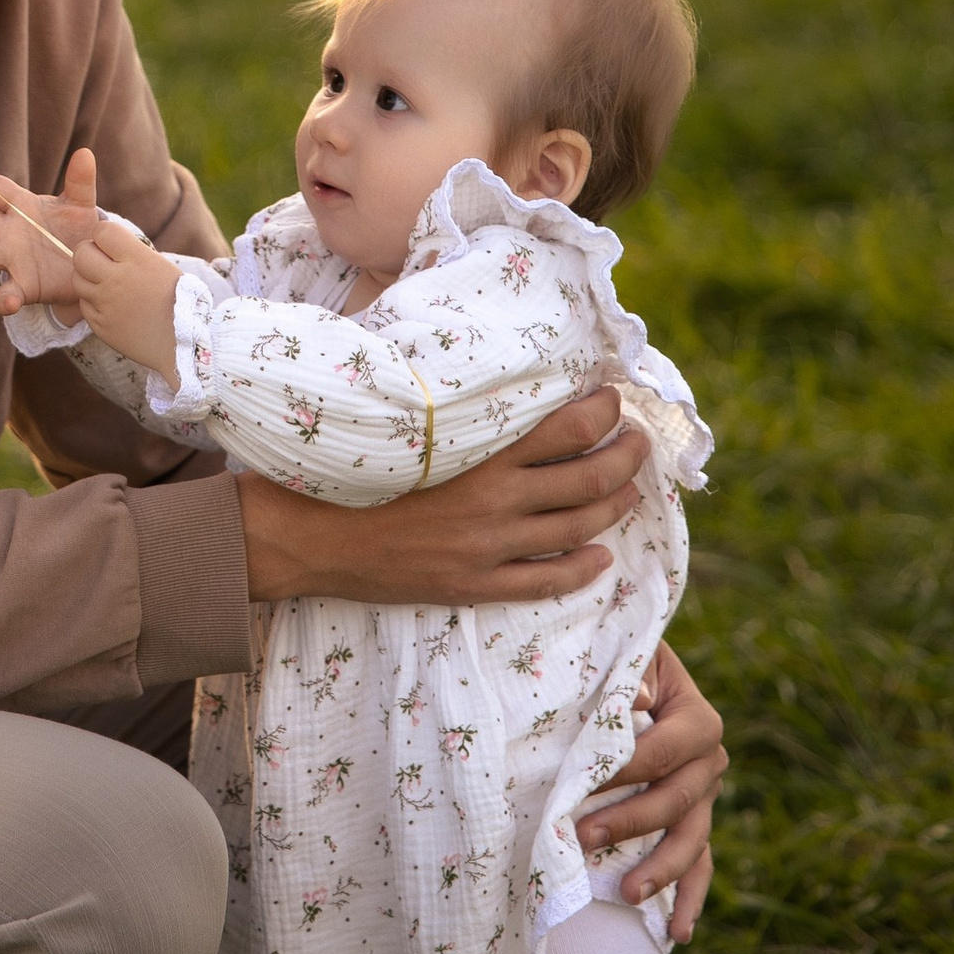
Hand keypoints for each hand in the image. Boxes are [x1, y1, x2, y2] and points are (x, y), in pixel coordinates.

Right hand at [0, 147, 100, 320]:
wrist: (91, 268)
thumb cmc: (77, 231)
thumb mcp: (80, 206)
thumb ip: (80, 182)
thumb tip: (85, 153)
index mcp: (20, 207)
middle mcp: (8, 232)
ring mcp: (11, 260)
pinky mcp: (22, 287)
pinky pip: (7, 294)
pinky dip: (4, 299)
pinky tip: (8, 301)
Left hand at [63, 212, 181, 380]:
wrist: (185, 343)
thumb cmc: (179, 300)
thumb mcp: (161, 265)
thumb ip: (131, 252)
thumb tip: (106, 241)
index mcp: (137, 260)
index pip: (102, 231)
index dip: (104, 234)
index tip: (111, 243)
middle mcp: (117, 280)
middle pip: (81, 253)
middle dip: (89, 253)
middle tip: (101, 261)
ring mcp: (106, 305)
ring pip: (77, 279)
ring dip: (88, 277)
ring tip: (107, 284)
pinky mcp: (100, 325)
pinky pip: (84, 304)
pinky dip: (93, 301)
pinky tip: (111, 304)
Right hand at [236, 387, 648, 611]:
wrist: (313, 537)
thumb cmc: (353, 469)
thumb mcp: (407, 425)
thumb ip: (451, 406)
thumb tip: (479, 369)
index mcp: (479, 455)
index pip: (568, 429)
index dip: (604, 413)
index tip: (615, 400)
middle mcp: (495, 502)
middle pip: (588, 479)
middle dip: (626, 457)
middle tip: (641, 442)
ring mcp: (489, 549)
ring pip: (578, 528)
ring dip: (615, 506)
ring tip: (631, 490)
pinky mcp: (476, 584)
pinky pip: (547, 581)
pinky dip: (583, 568)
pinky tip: (601, 556)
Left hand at [580, 643, 725, 941]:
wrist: (629, 671)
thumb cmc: (617, 663)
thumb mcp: (625, 657)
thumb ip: (629, 674)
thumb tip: (637, 697)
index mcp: (697, 719)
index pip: (662, 750)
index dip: (624, 768)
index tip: (582, 782)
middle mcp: (710, 761)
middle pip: (676, 801)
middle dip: (630, 822)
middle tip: (582, 837)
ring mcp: (704, 797)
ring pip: (691, 841)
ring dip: (660, 870)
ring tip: (626, 893)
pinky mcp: (692, 823)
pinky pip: (699, 866)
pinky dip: (689, 899)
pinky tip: (677, 933)